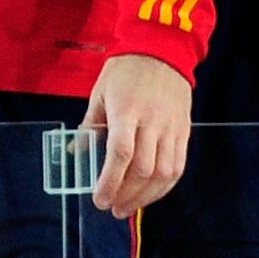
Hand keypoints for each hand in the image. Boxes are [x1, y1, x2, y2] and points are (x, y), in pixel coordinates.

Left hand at [82, 52, 190, 215]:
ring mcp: (171, 127)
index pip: (121, 153)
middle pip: (142, 169)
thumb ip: (90, 125)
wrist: (163, 49)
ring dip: (145, 196)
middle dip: (126, 195)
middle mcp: (152, 121)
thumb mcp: (101, 92)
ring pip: (163, 173)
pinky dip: (164, 186)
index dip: (110, 181)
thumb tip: (75, 153)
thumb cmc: (126, 70)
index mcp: (126, 111)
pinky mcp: (184, 131)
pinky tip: (150, 194)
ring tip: (129, 206)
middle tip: (112, 208)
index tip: (99, 200)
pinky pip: (178, 166)